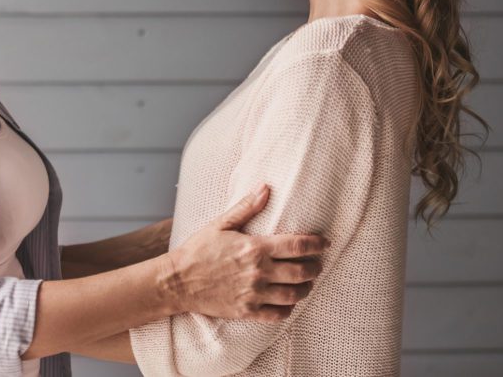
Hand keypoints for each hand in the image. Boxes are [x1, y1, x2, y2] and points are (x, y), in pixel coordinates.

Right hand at [164, 184, 327, 322]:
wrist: (177, 281)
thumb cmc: (198, 250)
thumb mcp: (221, 224)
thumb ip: (247, 208)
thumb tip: (266, 188)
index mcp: (254, 248)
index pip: (297, 246)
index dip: (316, 244)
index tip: (325, 243)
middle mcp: (259, 272)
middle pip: (302, 272)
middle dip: (315, 267)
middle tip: (318, 263)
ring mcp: (254, 294)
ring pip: (293, 295)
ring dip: (306, 288)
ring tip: (307, 282)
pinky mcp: (247, 311)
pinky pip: (278, 314)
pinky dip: (288, 309)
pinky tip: (289, 302)